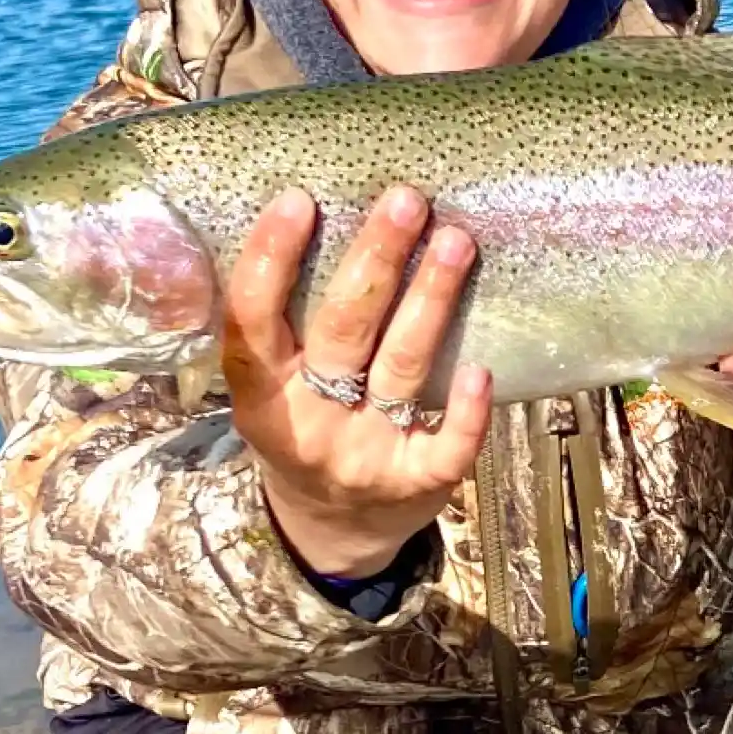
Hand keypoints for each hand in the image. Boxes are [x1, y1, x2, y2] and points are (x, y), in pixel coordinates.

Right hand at [221, 184, 490, 577]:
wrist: (330, 533)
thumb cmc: (304, 426)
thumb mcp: (271, 387)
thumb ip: (283, 324)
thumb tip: (317, 211)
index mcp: (260, 394)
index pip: (252, 320)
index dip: (270, 259)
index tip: (299, 200)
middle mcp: (309, 423)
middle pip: (342, 330)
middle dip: (376, 258)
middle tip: (407, 200)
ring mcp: (364, 455)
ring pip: (401, 366)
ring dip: (431, 299)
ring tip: (456, 242)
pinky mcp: (416, 483)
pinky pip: (446, 444)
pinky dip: (465, 409)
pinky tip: (481, 368)